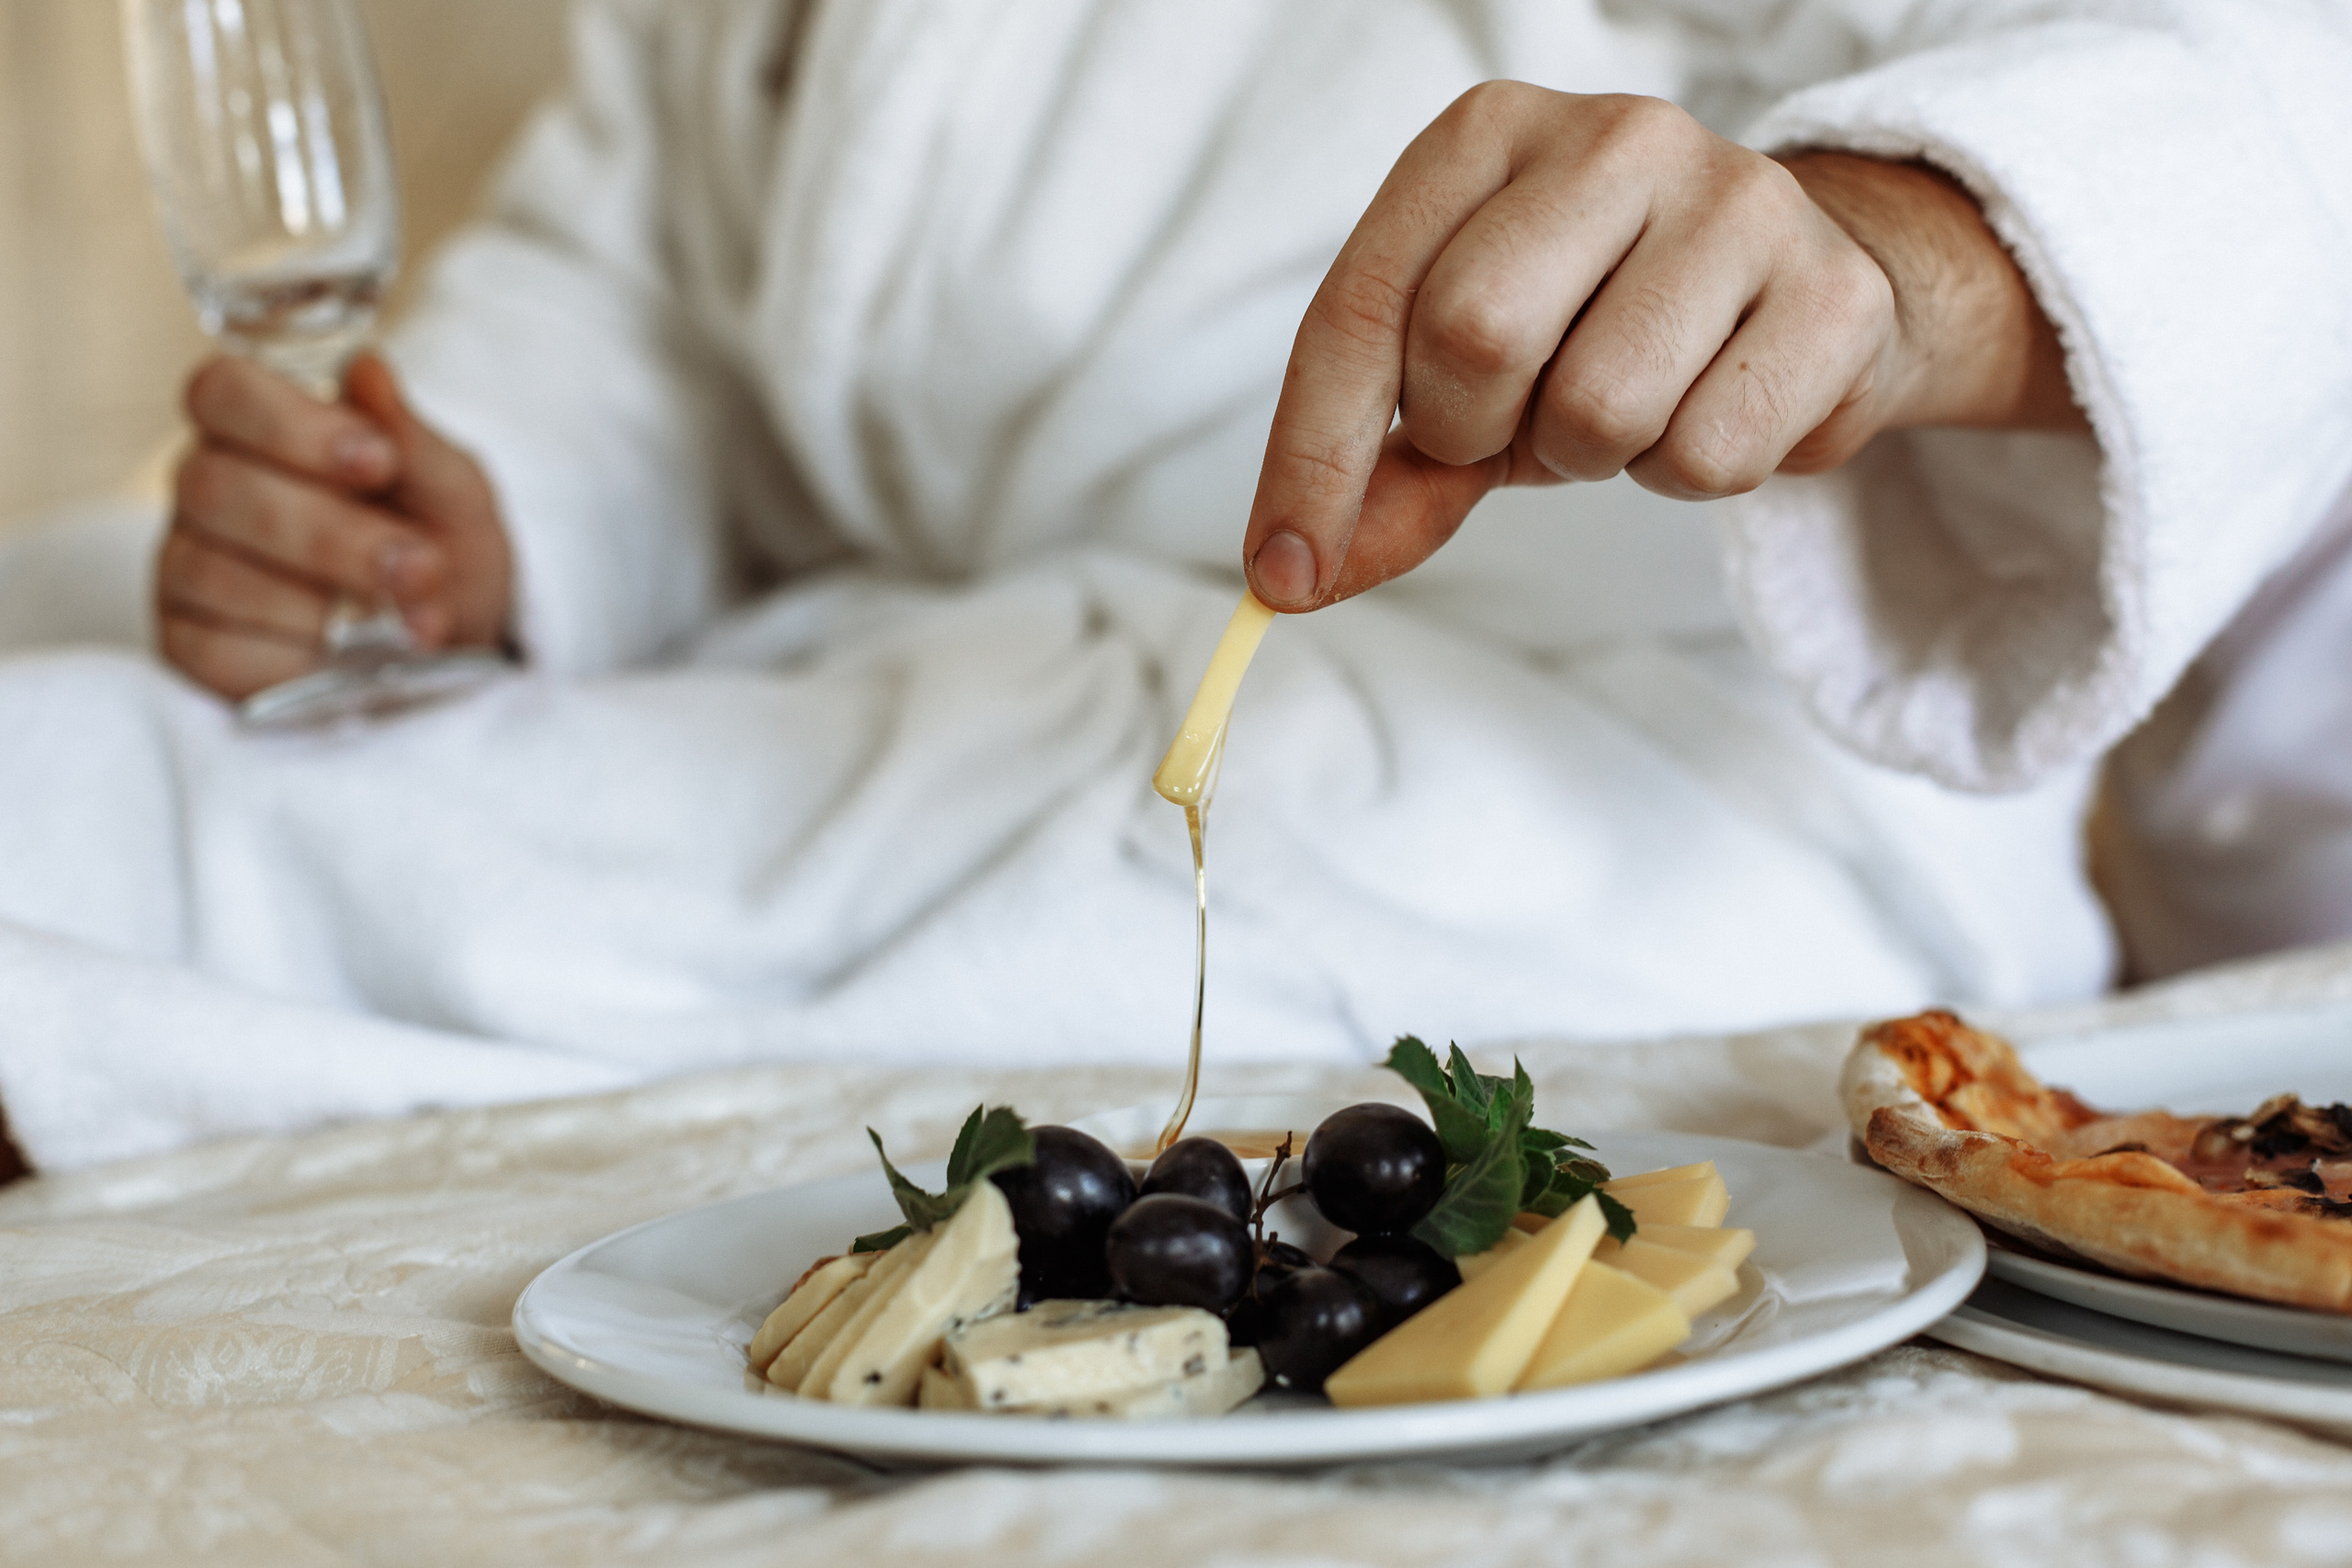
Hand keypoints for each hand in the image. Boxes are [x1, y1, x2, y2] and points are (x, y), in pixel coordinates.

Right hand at [158, 353, 514, 698]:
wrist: (459, 644)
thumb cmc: (438, 546)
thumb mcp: (453, 495)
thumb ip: (412, 440)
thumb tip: (368, 371)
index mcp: (259, 427)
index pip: (223, 391)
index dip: (289, 424)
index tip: (377, 460)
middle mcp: (207, 489)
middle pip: (220, 488)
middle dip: (332, 535)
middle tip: (421, 565)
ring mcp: (187, 568)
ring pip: (215, 573)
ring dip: (326, 602)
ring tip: (413, 621)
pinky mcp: (190, 646)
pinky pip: (215, 651)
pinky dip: (294, 660)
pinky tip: (347, 660)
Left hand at [1242, 84, 2083, 611]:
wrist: (1802, 290)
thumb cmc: (1600, 324)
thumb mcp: (1469, 380)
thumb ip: (1381, 469)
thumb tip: (1293, 573)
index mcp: (1486, 136)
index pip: (1359, 308)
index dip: (1310, 459)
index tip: (1282, 569)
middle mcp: (1613, 138)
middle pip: (1474, 338)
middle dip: (1472, 432)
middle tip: (1519, 423)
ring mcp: (1738, 200)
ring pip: (1598, 409)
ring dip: (1590, 457)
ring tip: (1627, 403)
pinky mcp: (1834, 290)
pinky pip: (1707, 456)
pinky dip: (1687, 475)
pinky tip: (1712, 408)